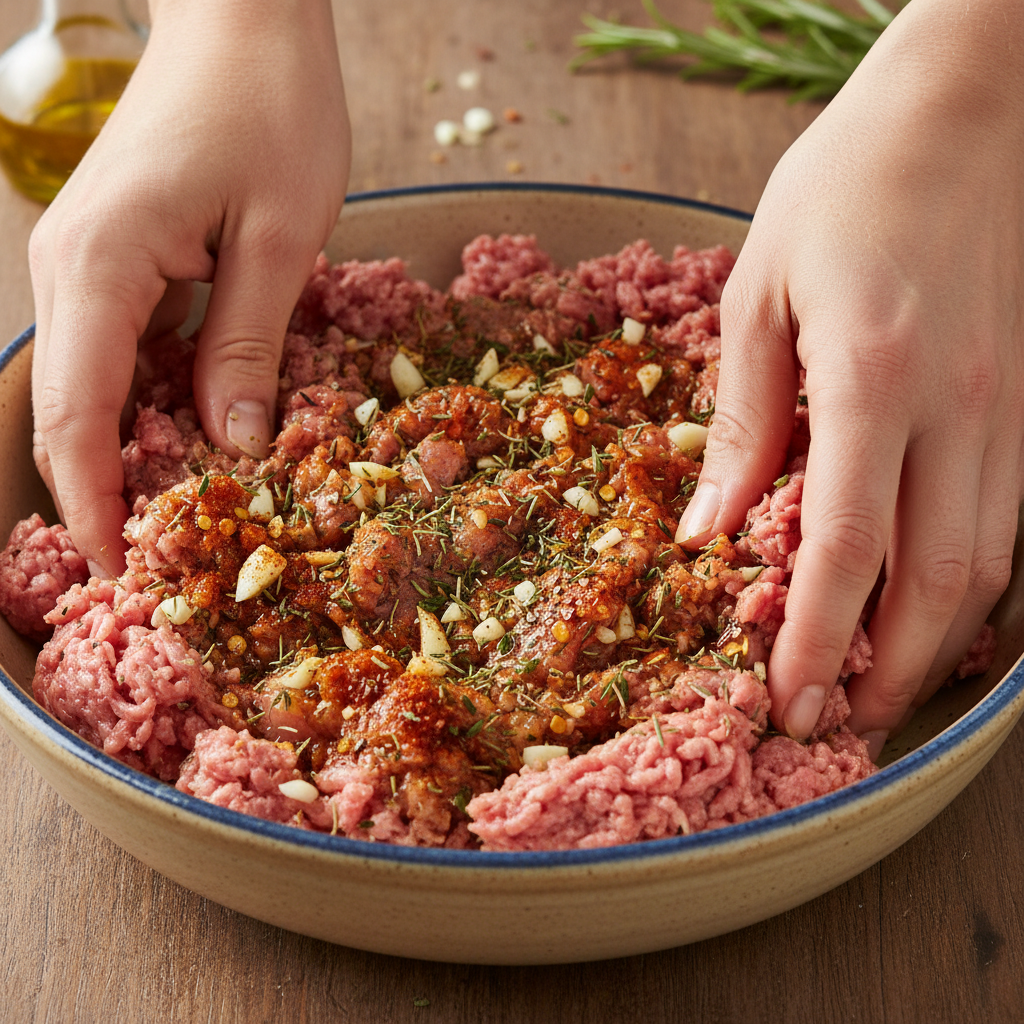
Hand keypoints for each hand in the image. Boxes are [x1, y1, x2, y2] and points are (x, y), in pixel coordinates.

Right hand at [29, 0, 350, 575]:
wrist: (242, 22)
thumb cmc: (269, 108)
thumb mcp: (280, 237)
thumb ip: (248, 344)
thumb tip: (231, 444)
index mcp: (103, 265)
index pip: (79, 414)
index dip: (93, 500)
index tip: (116, 570)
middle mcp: (73, 270)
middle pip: (70, 410)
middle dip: (102, 491)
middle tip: (152, 564)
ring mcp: (87, 263)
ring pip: (91, 387)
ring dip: (125, 455)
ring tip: (173, 521)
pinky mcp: (117, 259)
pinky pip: (119, 352)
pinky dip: (145, 405)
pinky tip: (187, 440)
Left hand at [676, 0, 1023, 755]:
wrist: (967, 108)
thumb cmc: (846, 188)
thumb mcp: (758, 296)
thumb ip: (740, 423)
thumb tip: (711, 533)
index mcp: (874, 380)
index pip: (845, 550)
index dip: (815, 639)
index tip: (785, 698)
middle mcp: (959, 410)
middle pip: (938, 583)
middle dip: (885, 670)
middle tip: (835, 721)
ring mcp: (1011, 408)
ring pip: (993, 565)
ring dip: (936, 644)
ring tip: (879, 687)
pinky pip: (1015, 518)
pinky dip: (980, 586)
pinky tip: (939, 613)